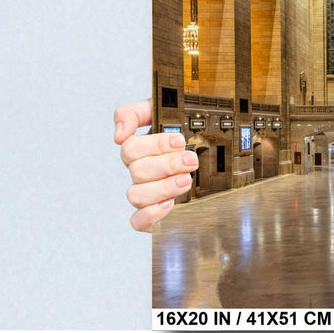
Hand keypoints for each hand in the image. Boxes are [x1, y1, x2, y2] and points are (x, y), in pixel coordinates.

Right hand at [114, 100, 197, 231]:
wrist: (214, 157)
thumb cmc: (187, 134)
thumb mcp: (166, 112)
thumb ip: (136, 112)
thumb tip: (119, 133)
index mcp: (142, 148)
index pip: (130, 147)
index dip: (155, 144)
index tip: (179, 140)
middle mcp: (142, 171)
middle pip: (137, 171)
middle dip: (168, 164)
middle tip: (191, 160)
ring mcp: (147, 192)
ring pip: (136, 195)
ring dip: (162, 187)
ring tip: (186, 180)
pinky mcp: (154, 214)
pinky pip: (138, 221)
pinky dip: (151, 214)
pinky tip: (170, 204)